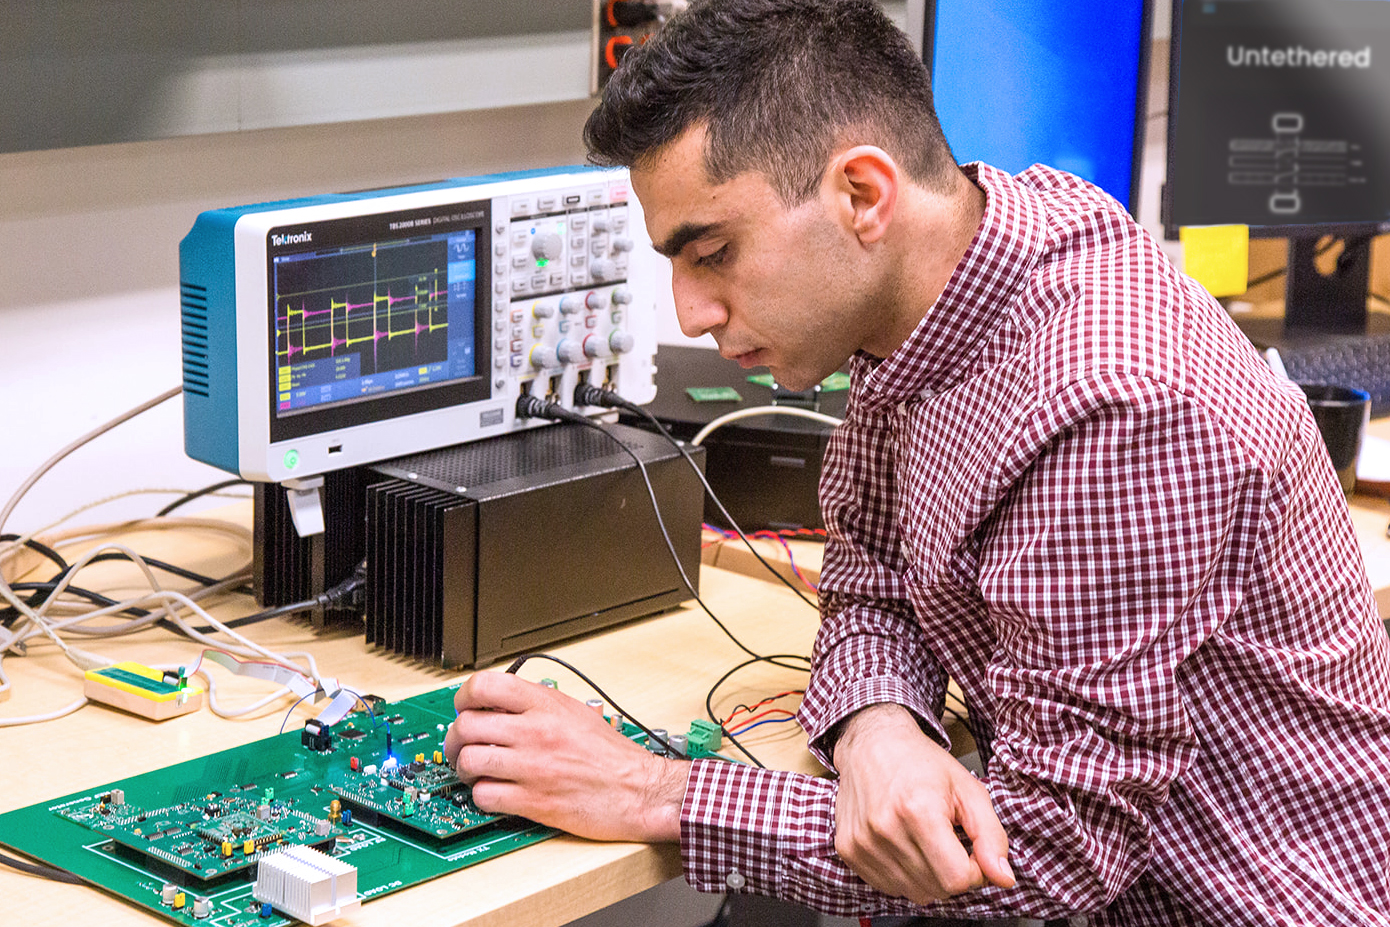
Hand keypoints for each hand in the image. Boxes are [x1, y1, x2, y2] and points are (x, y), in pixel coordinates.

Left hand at [442, 671, 687, 842]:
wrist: (637, 790)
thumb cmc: (611, 755)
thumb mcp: (575, 711)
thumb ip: (537, 703)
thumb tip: (498, 702)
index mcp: (546, 704)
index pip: (483, 686)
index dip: (463, 698)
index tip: (463, 708)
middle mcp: (535, 731)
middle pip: (466, 726)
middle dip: (455, 738)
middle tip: (461, 746)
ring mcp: (531, 767)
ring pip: (468, 761)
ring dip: (464, 769)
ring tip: (476, 772)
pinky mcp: (532, 801)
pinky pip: (484, 795)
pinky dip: (482, 796)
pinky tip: (494, 792)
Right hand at [832, 703, 1014, 902]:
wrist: (873, 744)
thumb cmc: (921, 763)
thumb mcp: (968, 790)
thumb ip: (991, 836)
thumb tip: (1003, 879)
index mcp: (918, 811)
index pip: (957, 879)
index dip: (974, 870)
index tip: (970, 849)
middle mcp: (885, 829)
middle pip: (937, 889)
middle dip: (951, 871)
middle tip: (948, 840)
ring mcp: (862, 842)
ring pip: (914, 893)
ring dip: (928, 875)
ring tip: (925, 841)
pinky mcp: (848, 849)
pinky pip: (888, 887)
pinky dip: (903, 874)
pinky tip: (904, 845)